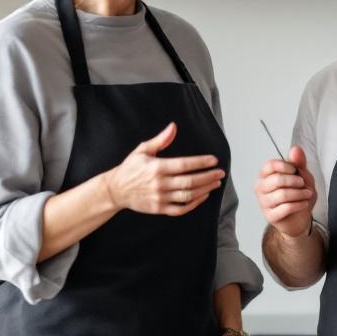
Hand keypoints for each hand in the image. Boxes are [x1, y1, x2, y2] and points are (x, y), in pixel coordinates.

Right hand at [104, 123, 224, 215]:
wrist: (115, 190)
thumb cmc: (130, 168)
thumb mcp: (142, 150)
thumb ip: (160, 140)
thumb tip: (173, 126)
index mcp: (156, 167)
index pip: (184, 165)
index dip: (201, 162)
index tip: (213, 160)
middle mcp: (159, 183)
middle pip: (189, 181)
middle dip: (208, 177)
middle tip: (220, 173)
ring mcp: (160, 198)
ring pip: (187, 195)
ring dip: (204, 189)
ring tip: (215, 183)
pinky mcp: (159, 209)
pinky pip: (180, 209)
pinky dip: (193, 204)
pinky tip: (202, 196)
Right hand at [254, 146, 317, 236]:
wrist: (299, 218)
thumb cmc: (298, 195)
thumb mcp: (302, 177)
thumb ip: (298, 163)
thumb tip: (295, 149)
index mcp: (266, 176)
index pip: (269, 166)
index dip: (284, 166)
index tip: (295, 169)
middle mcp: (261, 188)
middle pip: (276, 180)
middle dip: (294, 181)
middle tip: (303, 183)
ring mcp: (264, 203)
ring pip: (282, 194)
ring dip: (300, 193)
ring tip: (308, 194)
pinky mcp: (270, 216)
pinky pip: (285, 208)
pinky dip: (299, 204)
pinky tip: (304, 203)